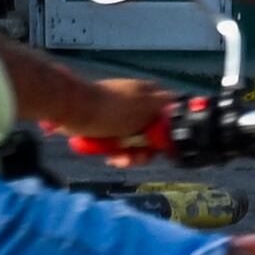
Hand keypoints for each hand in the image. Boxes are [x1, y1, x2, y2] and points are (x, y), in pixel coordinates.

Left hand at [49, 71, 175, 158]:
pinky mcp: (105, 130)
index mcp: (147, 95)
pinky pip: (118, 146)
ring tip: (123, 160)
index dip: (169, 130)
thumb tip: (180, 102)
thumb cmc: (113, 108)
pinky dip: (117, 154)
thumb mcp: (146, 104)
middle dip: (148, 149)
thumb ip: (165, 104)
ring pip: (135, 143)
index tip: (165, 144)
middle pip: (152, 133)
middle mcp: (135, 106)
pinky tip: (112, 158)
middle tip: (141, 156)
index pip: (168, 112)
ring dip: (131, 155)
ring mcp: (119, 119)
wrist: (74, 111)